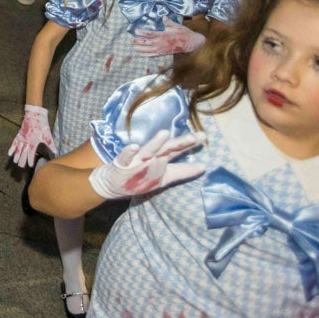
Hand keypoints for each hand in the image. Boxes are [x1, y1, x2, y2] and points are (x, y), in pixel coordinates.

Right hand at [7, 105, 54, 168]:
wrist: (34, 115)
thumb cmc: (42, 125)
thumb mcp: (47, 135)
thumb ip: (51, 144)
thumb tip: (55, 152)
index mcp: (33, 142)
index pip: (31, 153)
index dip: (30, 159)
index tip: (30, 166)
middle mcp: (26, 141)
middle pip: (23, 152)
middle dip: (22, 160)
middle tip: (20, 167)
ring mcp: (22, 138)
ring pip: (18, 149)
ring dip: (16, 156)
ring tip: (15, 162)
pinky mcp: (19, 135)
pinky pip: (14, 143)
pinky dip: (12, 148)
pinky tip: (9, 153)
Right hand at [88, 130, 206, 199]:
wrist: (113, 184)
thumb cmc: (140, 176)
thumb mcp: (164, 176)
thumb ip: (182, 171)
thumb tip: (204, 167)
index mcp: (161, 158)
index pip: (178, 150)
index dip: (190, 144)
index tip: (203, 136)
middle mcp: (150, 156)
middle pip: (166, 148)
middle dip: (178, 143)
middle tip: (192, 137)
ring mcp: (136, 159)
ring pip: (148, 149)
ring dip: (155, 142)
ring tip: (164, 133)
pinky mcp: (122, 164)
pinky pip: (125, 157)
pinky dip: (129, 152)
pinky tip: (133, 146)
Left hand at [131, 21, 204, 56]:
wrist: (191, 43)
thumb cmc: (183, 33)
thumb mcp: (176, 26)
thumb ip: (168, 22)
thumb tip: (163, 17)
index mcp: (164, 35)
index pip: (150, 34)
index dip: (142, 33)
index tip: (135, 31)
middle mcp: (161, 43)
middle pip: (147, 42)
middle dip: (139, 42)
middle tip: (131, 41)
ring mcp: (162, 49)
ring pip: (149, 50)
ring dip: (141, 49)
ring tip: (134, 48)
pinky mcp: (164, 53)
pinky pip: (154, 55)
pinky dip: (147, 55)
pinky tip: (141, 54)